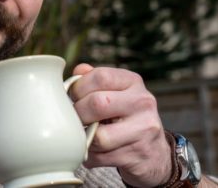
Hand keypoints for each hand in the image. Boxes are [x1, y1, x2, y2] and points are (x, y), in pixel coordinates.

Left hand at [70, 64, 172, 186]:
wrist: (154, 152)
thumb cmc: (124, 117)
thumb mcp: (113, 93)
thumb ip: (93, 80)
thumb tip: (78, 70)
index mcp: (132, 82)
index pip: (100, 76)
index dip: (78, 88)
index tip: (73, 98)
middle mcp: (142, 103)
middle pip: (98, 104)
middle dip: (78, 113)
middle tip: (75, 119)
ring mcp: (144, 130)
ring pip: (99, 136)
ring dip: (84, 138)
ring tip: (85, 136)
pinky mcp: (139, 156)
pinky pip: (101, 157)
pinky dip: (90, 156)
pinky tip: (94, 151)